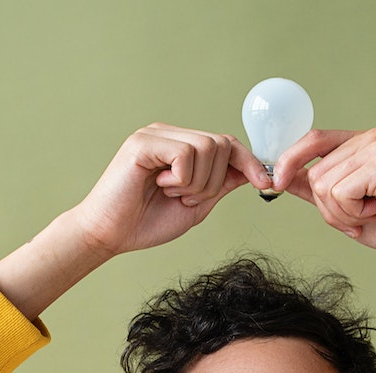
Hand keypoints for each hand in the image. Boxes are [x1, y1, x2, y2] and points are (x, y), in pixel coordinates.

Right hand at [74, 123, 270, 256]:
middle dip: (214, 182)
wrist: (110, 235)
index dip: (250, 163)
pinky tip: (159, 185)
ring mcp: (156, 135)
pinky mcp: (143, 142)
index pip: (227, 144)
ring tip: (171, 193)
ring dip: (197, 183)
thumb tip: (254, 173)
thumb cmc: (147, 222)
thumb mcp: (196, 205)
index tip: (266, 184)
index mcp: (183, 147)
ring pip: (208, 148)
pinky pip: (186, 154)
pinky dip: (181, 178)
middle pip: (222, 145)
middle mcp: (171, 135)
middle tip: (185, 198)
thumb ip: (221, 185)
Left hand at [271, 128, 375, 261]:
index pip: (313, 139)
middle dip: (328, 205)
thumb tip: (281, 177)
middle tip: (359, 214)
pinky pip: (339, 193)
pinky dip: (352, 213)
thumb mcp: (342, 205)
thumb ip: (315, 188)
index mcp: (363, 141)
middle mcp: (371, 137)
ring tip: (370, 212)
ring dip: (341, 212)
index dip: (290, 160)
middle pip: (316, 171)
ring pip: (324, 184)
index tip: (276, 182)